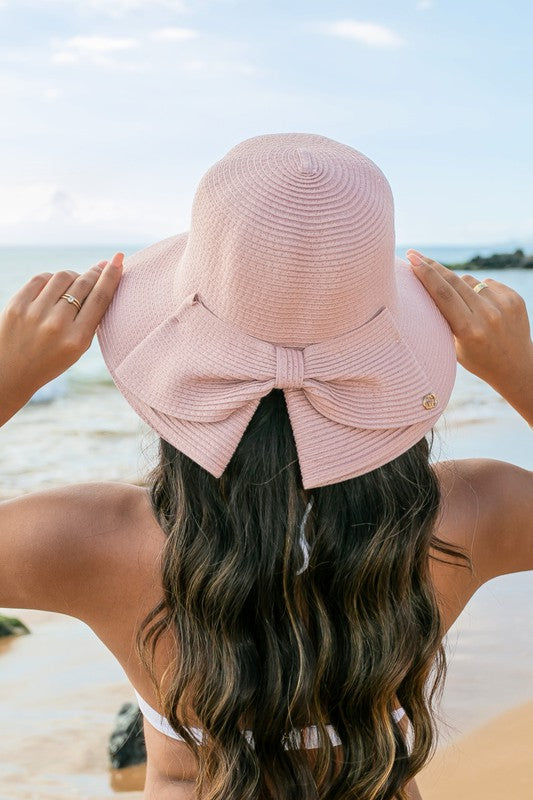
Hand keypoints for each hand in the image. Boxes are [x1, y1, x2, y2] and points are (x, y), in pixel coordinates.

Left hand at [0, 252, 123, 424]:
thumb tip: (100, 281)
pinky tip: (54, 286)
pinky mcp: (16, 305)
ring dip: (73, 276)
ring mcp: (35, 314)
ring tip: (74, 283)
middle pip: (83, 285)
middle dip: (95, 272)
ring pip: (63, 277)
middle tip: (101, 267)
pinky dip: (51, 279)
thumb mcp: (77, 349)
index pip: (100, 299)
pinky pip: (41, 278)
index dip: (111, 276)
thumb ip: (89, 320)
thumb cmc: (49, 360)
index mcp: (77, 340)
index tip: (119, 260)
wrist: (10, 373)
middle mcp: (57, 325)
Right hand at [406, 249, 532, 422]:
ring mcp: (504, 305)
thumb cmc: (478, 359)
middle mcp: (488, 315)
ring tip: (463, 307)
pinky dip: (478, 291)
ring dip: (459, 286)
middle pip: (453, 281)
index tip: (412, 258)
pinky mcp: (515, 298)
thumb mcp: (454, 347)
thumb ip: (445, 318)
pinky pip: (486, 283)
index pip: (442, 294)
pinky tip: (482, 308)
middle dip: (432, 266)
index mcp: (469, 330)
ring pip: (469, 280)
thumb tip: (431, 283)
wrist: (516, 368)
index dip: (425, 274)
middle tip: (415, 255)